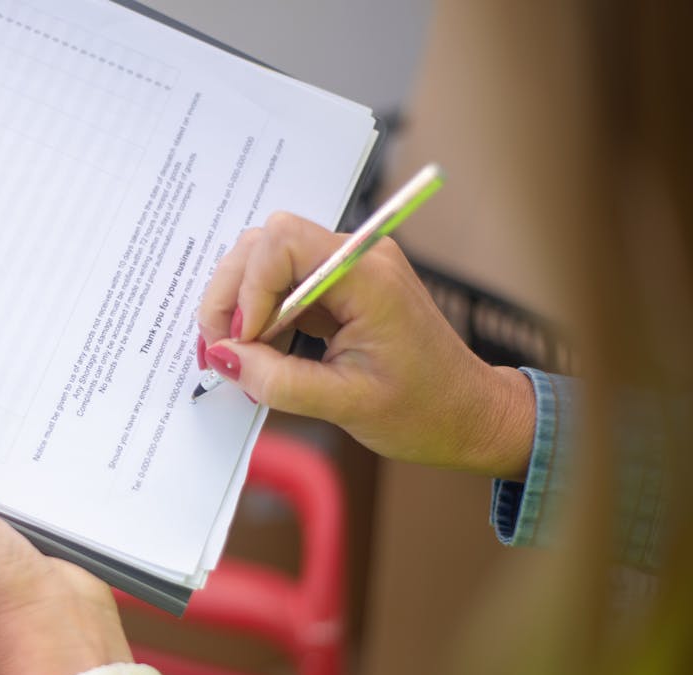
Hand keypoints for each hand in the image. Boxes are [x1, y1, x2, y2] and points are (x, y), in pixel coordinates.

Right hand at [197, 212, 534, 480]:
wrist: (470, 414)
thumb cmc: (426, 410)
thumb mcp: (344, 404)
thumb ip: (278, 380)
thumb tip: (223, 357)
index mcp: (367, 276)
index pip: (281, 242)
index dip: (248, 289)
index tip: (241, 340)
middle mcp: (356, 258)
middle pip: (264, 245)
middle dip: (232, 297)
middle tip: (222, 352)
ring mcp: (347, 269)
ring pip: (265, 263)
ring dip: (242, 308)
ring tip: (244, 359)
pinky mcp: (339, 288)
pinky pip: (283, 286)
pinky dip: (261, 318)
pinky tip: (266, 355)